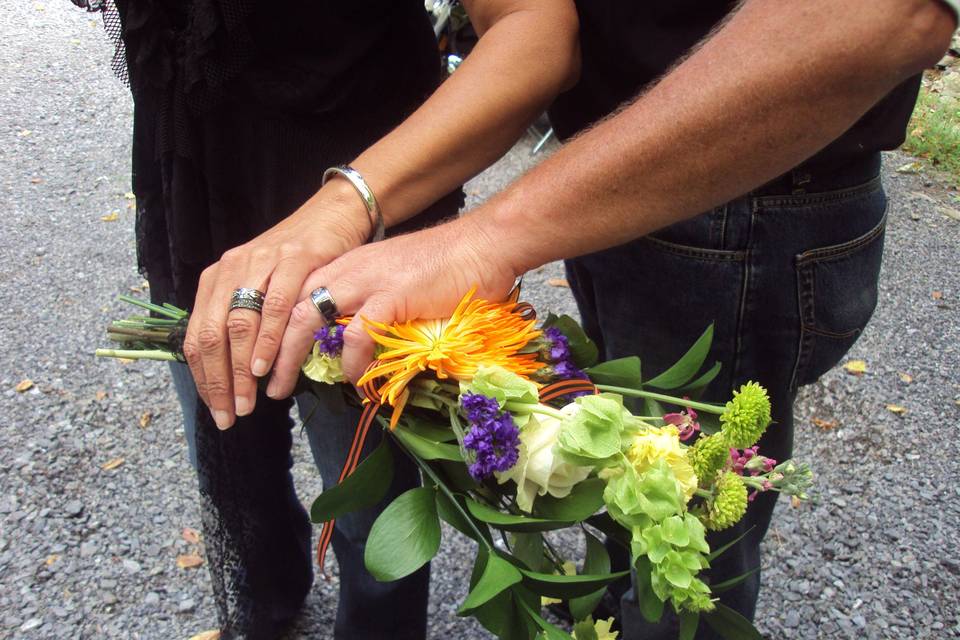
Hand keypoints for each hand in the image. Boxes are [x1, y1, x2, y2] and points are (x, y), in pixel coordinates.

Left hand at [183, 180, 370, 428]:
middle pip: (211, 334)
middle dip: (219, 381)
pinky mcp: (295, 258)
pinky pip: (275, 305)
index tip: (218, 410)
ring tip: (248, 401)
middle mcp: (231, 268)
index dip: (204, 378)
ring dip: (240, 369)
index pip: (197, 336)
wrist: (333, 215)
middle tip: (232, 414)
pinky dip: (267, 339)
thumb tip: (237, 372)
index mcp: (217, 279)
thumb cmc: (301, 260)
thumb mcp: (263, 287)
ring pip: (237, 323)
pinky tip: (266, 365)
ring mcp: (261, 261)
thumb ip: (247, 321)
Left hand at [266, 214, 518, 397]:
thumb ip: (369, 302)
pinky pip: (357, 334)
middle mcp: (346, 269)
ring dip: (290, 357)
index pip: (291, 293)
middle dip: (266, 345)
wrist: (483, 245)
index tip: (259, 357)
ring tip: (284, 387)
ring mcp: (366, 280)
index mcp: (344, 264)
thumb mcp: (393, 280)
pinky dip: (351, 363)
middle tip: (258, 379)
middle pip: (287, 306)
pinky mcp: (391, 295)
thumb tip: (356, 339)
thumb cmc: (446, 267)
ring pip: (308, 318)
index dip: (269, 325)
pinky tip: (356, 381)